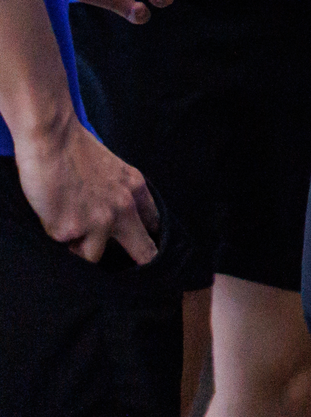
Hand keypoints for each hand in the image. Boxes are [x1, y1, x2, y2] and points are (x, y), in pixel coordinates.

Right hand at [16, 112, 158, 263]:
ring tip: (67, 225)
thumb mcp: (110, 168)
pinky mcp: (71, 230)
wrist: (52, 140)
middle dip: (141, 263)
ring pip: (93, 256)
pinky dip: (56, 239)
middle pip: (142, 250)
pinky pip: (63, 247)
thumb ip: (116, 192)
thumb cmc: (74, 150)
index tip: (149, 249)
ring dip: (80, 249)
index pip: (153, 222)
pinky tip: (52, 217)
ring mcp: (98, 221)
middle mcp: (123, 207)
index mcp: (135, 188)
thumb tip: (112, 216)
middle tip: (140, 276)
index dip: (149, 238)